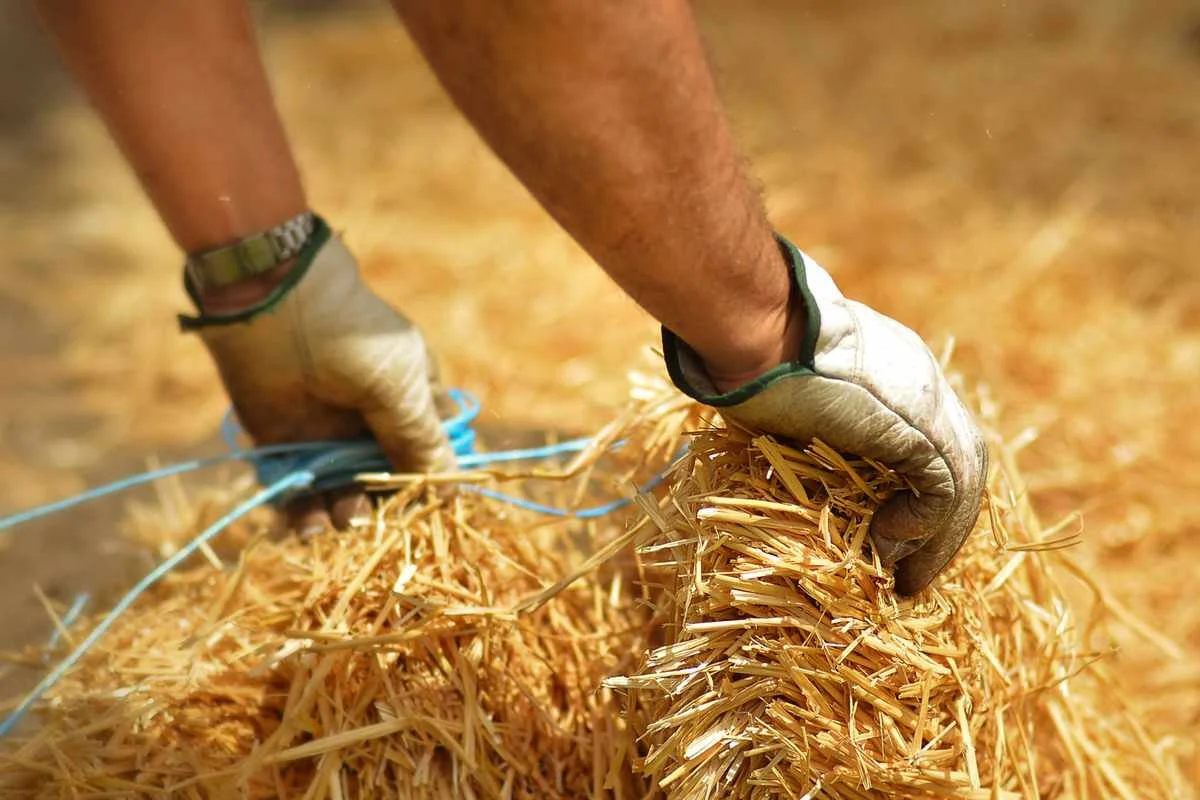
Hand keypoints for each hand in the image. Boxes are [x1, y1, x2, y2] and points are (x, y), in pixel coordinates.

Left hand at [181, 217, 452, 532]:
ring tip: (345, 521)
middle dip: (387, 505)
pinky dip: (304, 513)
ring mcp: (328, 434)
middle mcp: (371, 421)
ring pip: (344, 490)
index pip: (431, 449)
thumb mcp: (403, 392)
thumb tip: (453, 491)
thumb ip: (422, 444)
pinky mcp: (285, 444)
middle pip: (387, 479)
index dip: (432, 480)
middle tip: (382, 520)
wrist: (277, 308)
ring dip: (347, 512)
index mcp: (411, 399)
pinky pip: (298, 490)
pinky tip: (310, 526)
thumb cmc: (356, 340)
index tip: (431, 509)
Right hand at [664, 237, 987, 594]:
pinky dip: (922, 524)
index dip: (919, 490)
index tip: (891, 532)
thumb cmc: (753, 353)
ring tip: (906, 579)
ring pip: (962, 482)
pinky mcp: (919, 427)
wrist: (760, 327)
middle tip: (912, 570)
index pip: (933, 438)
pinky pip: (943, 490)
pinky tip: (887, 540)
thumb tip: (796, 455)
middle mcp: (925, 383)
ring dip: (937, 539)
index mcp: (898, 371)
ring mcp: (929, 402)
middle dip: (941, 523)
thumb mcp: (789, 397)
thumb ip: (810, 427)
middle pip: (962, 461)